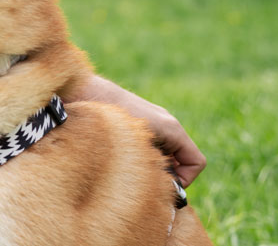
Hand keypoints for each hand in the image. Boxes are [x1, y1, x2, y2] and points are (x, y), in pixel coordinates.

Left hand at [69, 75, 205, 186]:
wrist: (81, 89)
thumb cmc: (108, 115)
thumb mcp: (137, 146)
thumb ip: (155, 165)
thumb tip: (164, 187)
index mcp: (172, 128)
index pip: (196, 162)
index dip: (186, 179)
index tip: (164, 186)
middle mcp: (165, 123)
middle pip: (180, 159)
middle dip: (166, 175)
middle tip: (143, 181)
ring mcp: (150, 120)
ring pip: (162, 154)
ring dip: (151, 165)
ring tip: (128, 168)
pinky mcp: (134, 121)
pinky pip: (147, 145)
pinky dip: (139, 156)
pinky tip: (118, 157)